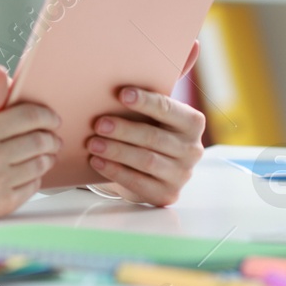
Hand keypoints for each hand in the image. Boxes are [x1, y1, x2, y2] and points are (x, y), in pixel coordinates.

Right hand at [0, 66, 60, 225]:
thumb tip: (2, 73)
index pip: (30, 117)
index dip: (47, 116)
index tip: (52, 118)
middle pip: (40, 141)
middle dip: (51, 137)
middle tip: (52, 137)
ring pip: (40, 164)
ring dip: (48, 157)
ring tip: (44, 153)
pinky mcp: (2, 204)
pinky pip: (34, 186)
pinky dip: (36, 178)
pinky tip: (29, 172)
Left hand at [85, 83, 205, 206]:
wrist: (154, 169)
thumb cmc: (150, 131)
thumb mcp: (153, 117)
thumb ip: (143, 105)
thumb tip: (109, 92)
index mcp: (192, 123)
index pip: (169, 109)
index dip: (146, 101)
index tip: (122, 94)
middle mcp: (193, 149)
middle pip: (154, 137)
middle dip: (124, 130)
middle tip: (99, 124)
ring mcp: (182, 174)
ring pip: (146, 161)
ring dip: (117, 151)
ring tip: (93, 143)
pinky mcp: (167, 194)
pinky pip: (139, 183)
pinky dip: (115, 171)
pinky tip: (97, 161)